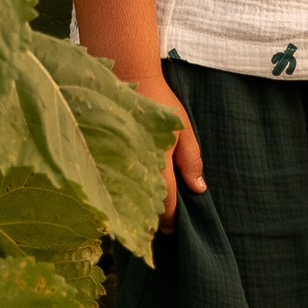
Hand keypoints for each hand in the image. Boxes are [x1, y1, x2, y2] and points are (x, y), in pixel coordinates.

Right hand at [135, 66, 205, 225]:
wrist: (129, 78)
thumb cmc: (160, 102)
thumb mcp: (183, 128)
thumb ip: (191, 160)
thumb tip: (198, 190)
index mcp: (157, 163)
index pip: (166, 205)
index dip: (173, 221)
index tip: (177, 229)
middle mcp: (135, 169)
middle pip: (145, 209)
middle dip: (156, 220)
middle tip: (166, 226)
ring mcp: (119, 165)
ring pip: (130, 201)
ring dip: (141, 210)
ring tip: (151, 213)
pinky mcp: (109, 160)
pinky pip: (120, 186)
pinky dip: (129, 195)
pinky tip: (135, 194)